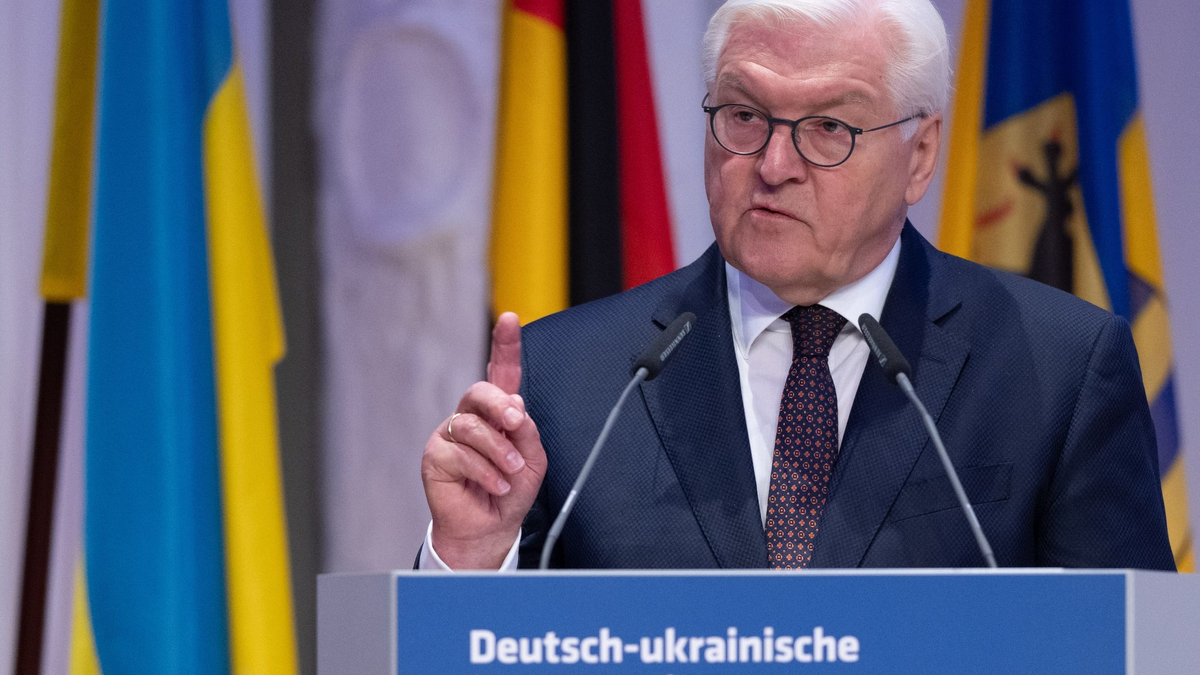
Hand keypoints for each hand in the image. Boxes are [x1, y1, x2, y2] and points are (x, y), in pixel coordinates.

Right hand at [421, 312, 546, 567]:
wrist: (490, 526)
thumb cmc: (510, 489)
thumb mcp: (532, 460)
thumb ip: (527, 431)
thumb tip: (514, 407)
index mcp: (499, 411)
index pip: (501, 372)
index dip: (505, 345)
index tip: (511, 319)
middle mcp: (473, 416)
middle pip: (480, 391)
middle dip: (500, 405)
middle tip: (515, 423)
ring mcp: (451, 433)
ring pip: (472, 427)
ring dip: (499, 451)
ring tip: (510, 473)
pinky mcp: (435, 455)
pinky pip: (460, 453)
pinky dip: (485, 471)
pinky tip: (495, 485)